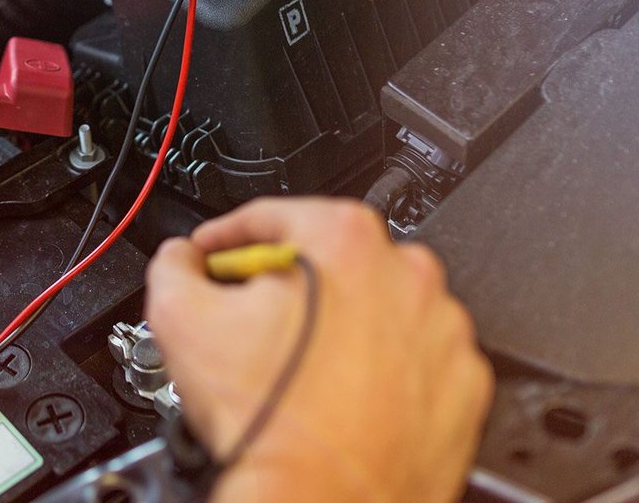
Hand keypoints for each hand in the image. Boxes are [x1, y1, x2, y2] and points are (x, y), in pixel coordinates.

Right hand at [145, 198, 492, 502]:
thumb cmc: (273, 422)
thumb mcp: (181, 318)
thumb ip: (175, 266)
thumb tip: (181, 260)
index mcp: (345, 239)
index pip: (272, 217)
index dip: (228, 239)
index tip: (215, 258)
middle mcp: (408, 275)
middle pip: (329, 262)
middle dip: (289, 286)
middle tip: (253, 324)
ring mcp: (443, 331)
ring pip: (376, 310)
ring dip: (340, 327)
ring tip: (300, 370)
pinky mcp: (463, 384)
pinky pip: (414, 361)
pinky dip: (382, 371)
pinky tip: (343, 396)